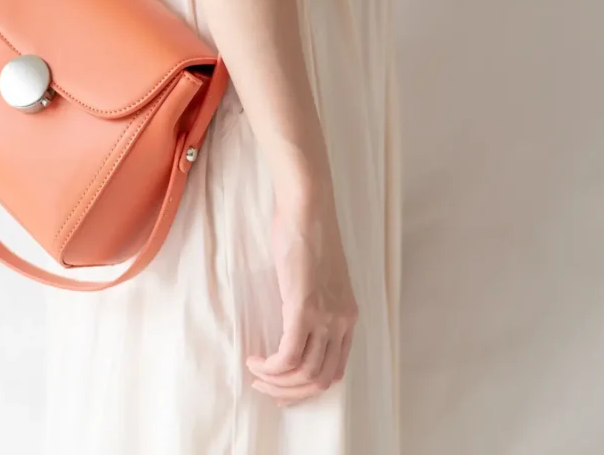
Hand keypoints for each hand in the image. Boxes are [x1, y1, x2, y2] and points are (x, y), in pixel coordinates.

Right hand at [245, 190, 357, 405]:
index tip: (282, 384)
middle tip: (265, 387)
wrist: (308, 209)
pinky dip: (269, 367)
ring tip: (256, 374)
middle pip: (320, 380)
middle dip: (290, 392)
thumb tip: (294, 322)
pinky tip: (255, 361)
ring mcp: (324, 317)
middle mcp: (341, 322)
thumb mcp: (319, 278)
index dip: (306, 387)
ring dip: (275, 382)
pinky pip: (287, 356)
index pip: (335, 371)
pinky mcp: (303, 309)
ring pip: (303, 374)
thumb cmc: (308, 234)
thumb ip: (315, 303)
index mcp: (348, 317)